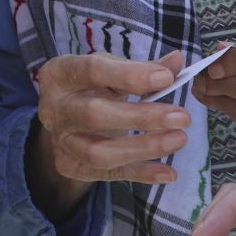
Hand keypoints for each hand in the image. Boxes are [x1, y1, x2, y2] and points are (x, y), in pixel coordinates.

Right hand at [33, 51, 189, 187]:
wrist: (63, 118)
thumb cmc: (90, 86)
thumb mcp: (110, 68)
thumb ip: (142, 67)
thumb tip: (177, 61)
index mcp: (61, 73)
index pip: (92, 70)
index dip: (130, 75)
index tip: (166, 78)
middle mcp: (54, 108)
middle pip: (94, 115)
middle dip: (141, 117)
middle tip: (181, 117)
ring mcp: (60, 141)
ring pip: (98, 153)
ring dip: (143, 148)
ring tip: (178, 139)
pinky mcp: (71, 166)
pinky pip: (109, 175)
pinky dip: (141, 174)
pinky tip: (168, 171)